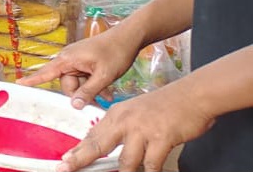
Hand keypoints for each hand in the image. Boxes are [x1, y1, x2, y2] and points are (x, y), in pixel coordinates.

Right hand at [21, 25, 146, 109]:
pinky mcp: (84, 61)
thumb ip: (88, 91)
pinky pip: (83, 77)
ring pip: (77, 82)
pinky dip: (92, 84)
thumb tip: (74, 105)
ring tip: (106, 93)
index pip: (46, 72)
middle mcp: (68, 59)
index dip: (32, 80)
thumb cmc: (115, 53)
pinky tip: (106, 90)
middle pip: (66, 83)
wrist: (128, 37)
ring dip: (89, 90)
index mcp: (68, 59)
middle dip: (80, 93)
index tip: (18, 84)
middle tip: (98, 99)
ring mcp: (76, 59)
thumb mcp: (104, 75)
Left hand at [54, 81, 213, 171]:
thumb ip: (122, 129)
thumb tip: (108, 146)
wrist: (192, 95)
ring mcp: (142, 129)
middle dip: (81, 159)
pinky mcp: (161, 138)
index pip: (93, 135)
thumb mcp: (136, 112)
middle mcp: (125, 121)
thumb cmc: (166, 106)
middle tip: (66, 168)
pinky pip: (151, 164)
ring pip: (126, 161)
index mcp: (116, 114)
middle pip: (98, 145)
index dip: (78, 150)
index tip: (65, 160)